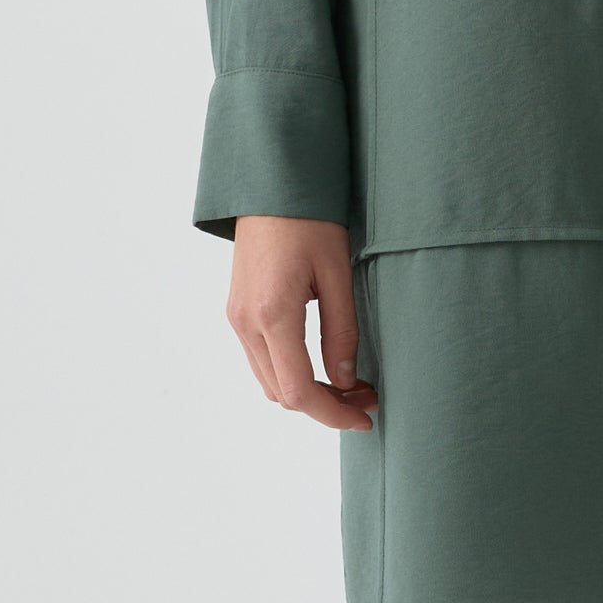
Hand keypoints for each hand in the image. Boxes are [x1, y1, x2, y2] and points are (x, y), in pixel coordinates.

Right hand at [226, 216, 376, 431]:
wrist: (271, 185)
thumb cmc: (309, 220)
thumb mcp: (337, 274)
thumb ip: (341, 332)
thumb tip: (345, 381)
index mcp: (272, 314)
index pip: (298, 391)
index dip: (333, 414)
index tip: (365, 417)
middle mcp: (245, 323)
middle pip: (281, 394)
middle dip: (325, 406)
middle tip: (367, 396)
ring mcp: (236, 318)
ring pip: (269, 382)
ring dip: (308, 392)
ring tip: (350, 382)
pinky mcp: (237, 311)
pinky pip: (261, 361)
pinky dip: (291, 374)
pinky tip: (322, 364)